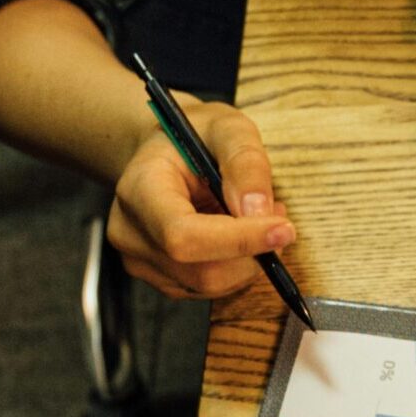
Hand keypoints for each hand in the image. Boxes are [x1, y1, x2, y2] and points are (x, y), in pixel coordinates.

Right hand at [107, 97, 297, 301]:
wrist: (166, 155)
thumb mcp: (228, 128)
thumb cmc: (196, 136)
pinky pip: (211, 288)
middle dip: (253, 252)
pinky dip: (238, 268)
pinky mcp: (162, 279)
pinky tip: (240, 236)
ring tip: (258, 218)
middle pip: (202, 271)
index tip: (284, 229)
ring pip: (212, 285)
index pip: (183, 235)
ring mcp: (141, 262)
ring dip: (250, 260)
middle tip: (278, 217)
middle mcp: (131, 233)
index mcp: (139, 189)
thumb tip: (259, 212)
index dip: (238, 240)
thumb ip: (245, 163)